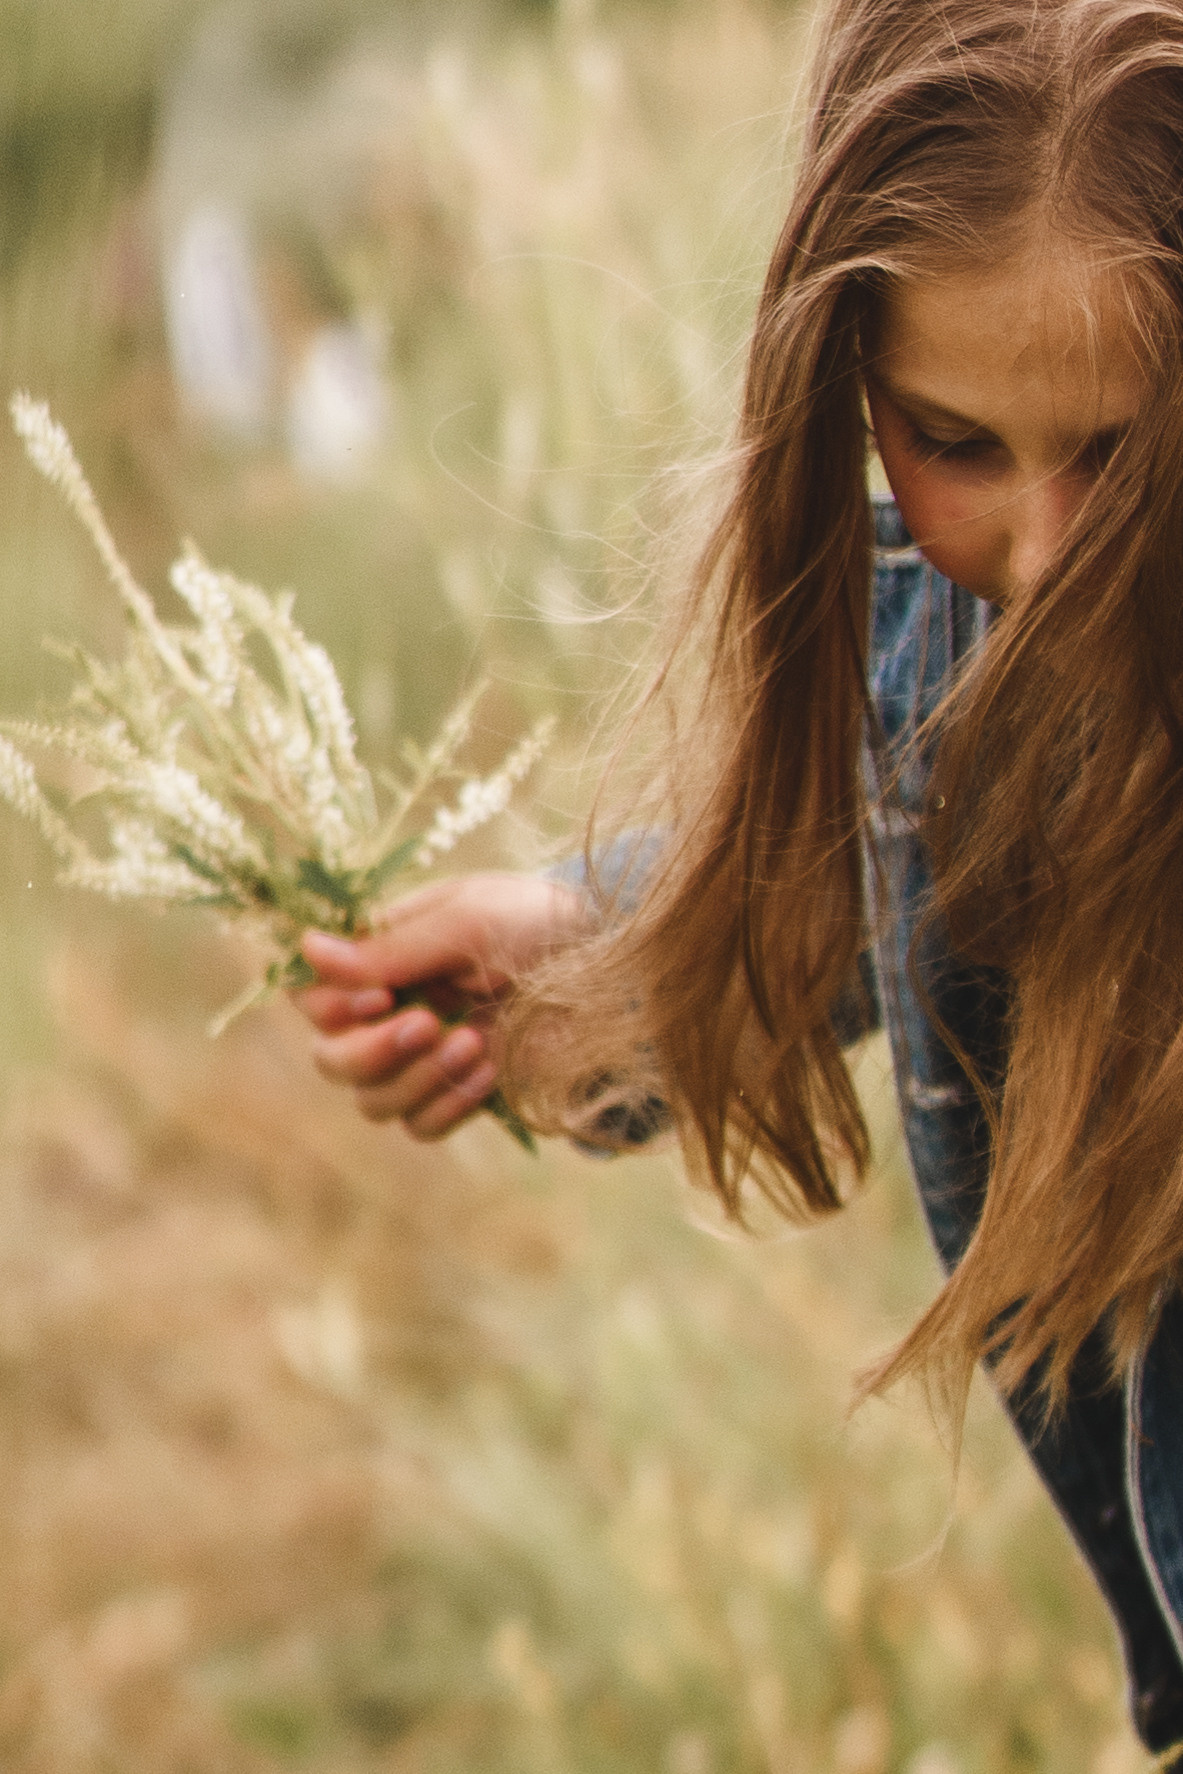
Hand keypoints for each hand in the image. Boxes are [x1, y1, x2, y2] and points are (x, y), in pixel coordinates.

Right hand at [292, 873, 583, 1139]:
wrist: (614, 967)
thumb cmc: (536, 922)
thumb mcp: (464, 920)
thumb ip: (390, 947)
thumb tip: (306, 948)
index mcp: (383, 959)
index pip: (314, 999)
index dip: (331, 1008)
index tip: (381, 995)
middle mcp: (393, 1012)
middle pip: (331, 1061)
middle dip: (369, 1052)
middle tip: (429, 1024)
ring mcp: (426, 1060)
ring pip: (372, 1102)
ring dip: (416, 1079)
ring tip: (473, 1043)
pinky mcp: (461, 1095)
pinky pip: (420, 1128)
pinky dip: (448, 1106)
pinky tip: (490, 1070)